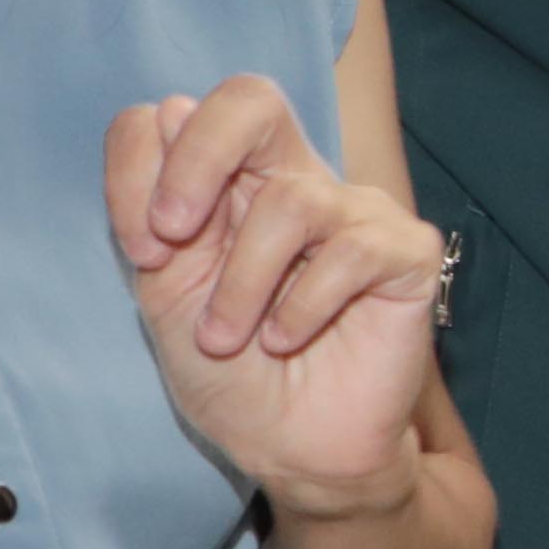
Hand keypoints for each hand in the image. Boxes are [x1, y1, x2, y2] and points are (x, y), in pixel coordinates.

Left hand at [108, 77, 443, 518]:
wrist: (294, 450)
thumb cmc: (233, 375)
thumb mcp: (166, 294)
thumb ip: (157, 214)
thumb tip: (166, 113)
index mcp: (229, 185)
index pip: (178, 117)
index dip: (144, 166)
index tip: (142, 249)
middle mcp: (294, 183)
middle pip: (251, 99)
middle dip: (198, 160)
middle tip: (173, 237)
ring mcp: (355, 214)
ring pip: (293, 202)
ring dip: (243, 283)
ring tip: (231, 339)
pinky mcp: (405, 254)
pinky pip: (353, 250)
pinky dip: (304, 304)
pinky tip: (289, 339)